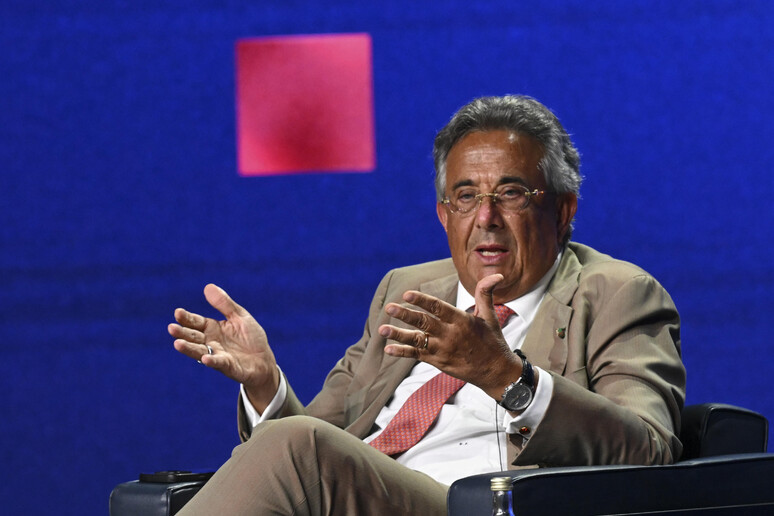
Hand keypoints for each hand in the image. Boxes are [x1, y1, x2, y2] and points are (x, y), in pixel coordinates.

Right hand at [168, 284, 279, 411]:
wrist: (264, 360)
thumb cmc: (251, 338)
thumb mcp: (239, 316)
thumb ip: (224, 304)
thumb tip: (208, 286)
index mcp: (213, 328)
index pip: (196, 322)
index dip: (187, 318)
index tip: (178, 312)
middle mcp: (211, 342)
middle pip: (194, 337)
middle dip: (183, 333)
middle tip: (171, 328)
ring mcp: (218, 355)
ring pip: (200, 351)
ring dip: (189, 348)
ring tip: (178, 344)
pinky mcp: (229, 367)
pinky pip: (219, 363)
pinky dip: (212, 361)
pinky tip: (205, 358)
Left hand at [379, 274, 527, 400]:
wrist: (496, 372)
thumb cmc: (492, 341)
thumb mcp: (489, 316)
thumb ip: (485, 294)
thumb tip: (496, 274)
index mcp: (462, 321)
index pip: (439, 308)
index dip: (422, 301)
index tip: (407, 294)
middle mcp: (450, 335)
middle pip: (424, 323)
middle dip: (405, 315)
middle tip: (389, 307)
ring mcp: (442, 350)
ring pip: (417, 341)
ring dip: (398, 335)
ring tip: (381, 329)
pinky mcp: (438, 362)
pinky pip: (417, 355)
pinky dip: (402, 352)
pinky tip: (388, 349)